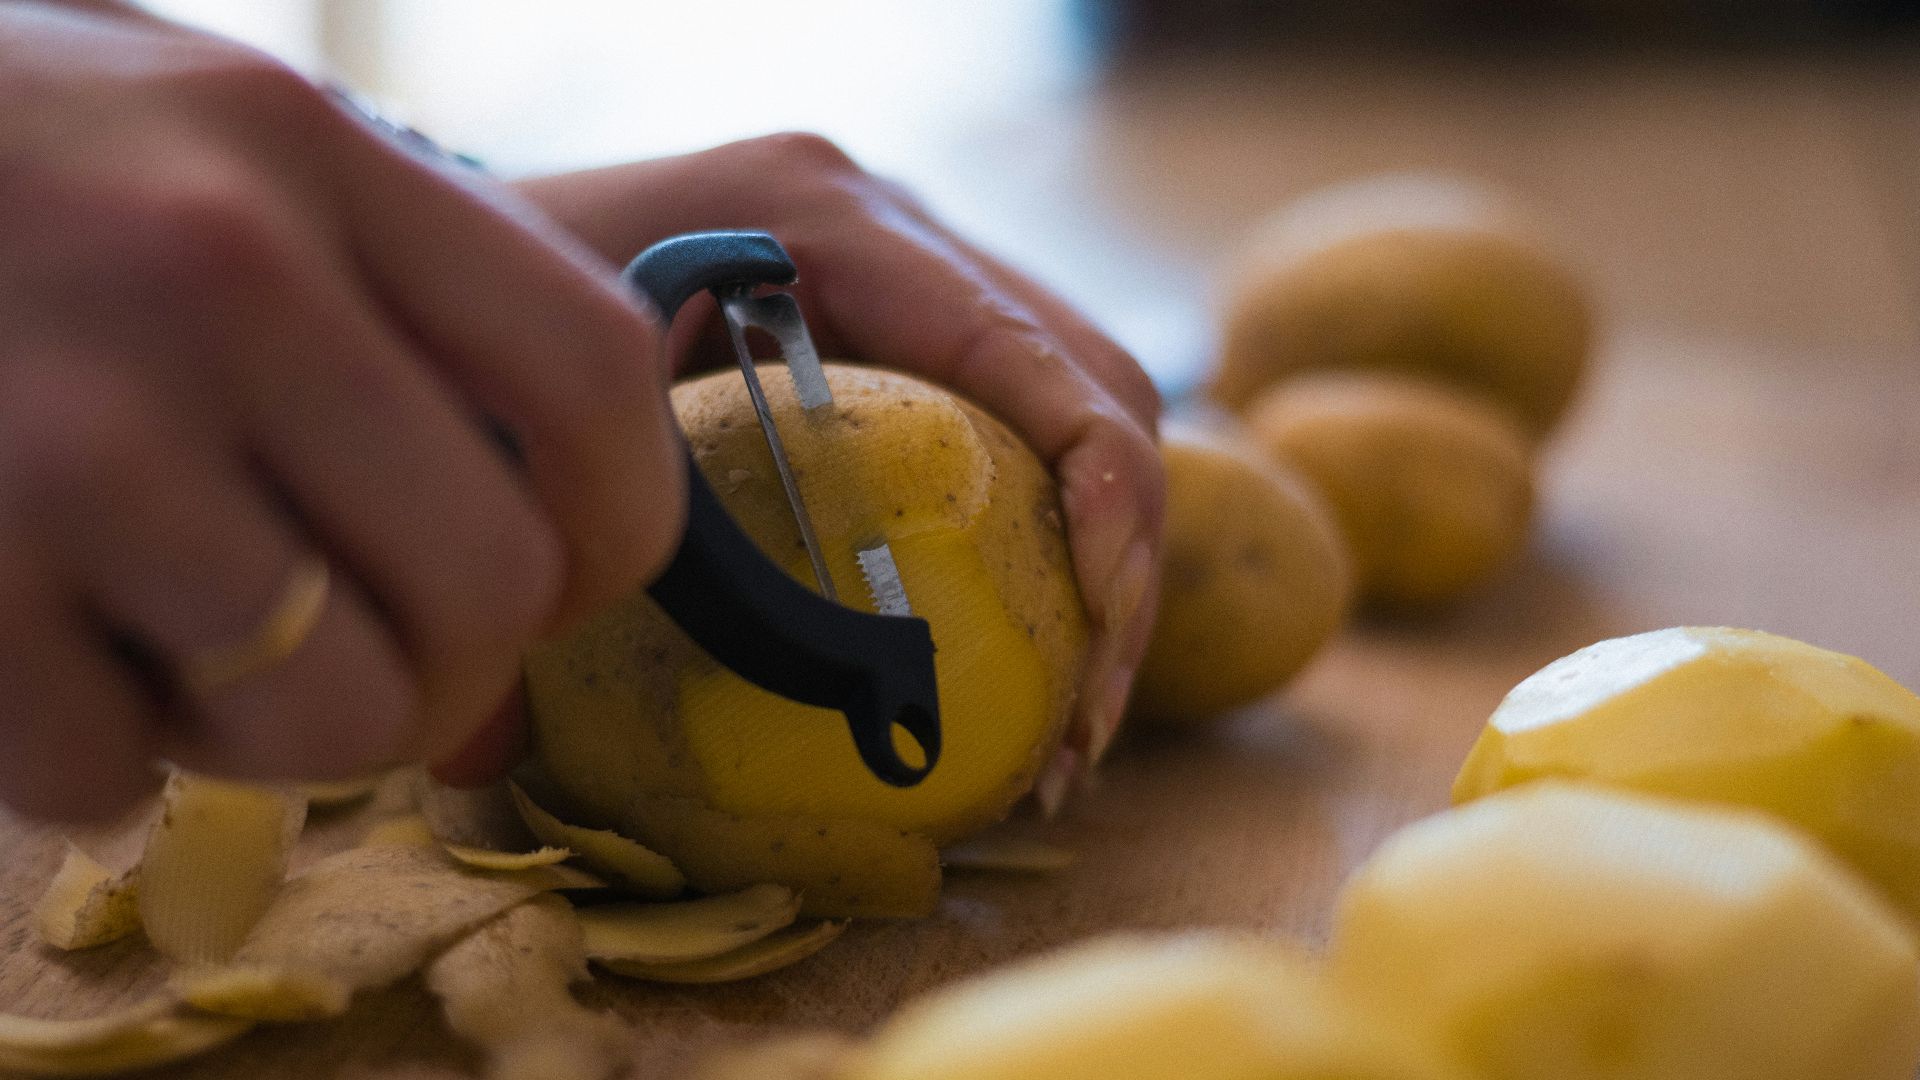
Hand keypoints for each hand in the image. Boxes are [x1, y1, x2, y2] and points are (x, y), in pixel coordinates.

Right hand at [0, 3, 682, 819]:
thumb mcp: (206, 178)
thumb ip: (386, 367)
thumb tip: (504, 687)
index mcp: (314, 154)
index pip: (592, 375)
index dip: (622, 523)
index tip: (565, 577)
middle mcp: (217, 270)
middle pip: (494, 578)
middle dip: (459, 669)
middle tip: (380, 660)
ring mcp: (69, 424)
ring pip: (333, 708)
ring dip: (291, 738)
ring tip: (205, 662)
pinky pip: (113, 771)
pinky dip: (101, 762)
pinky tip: (47, 659)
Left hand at [516, 133, 1165, 806]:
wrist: (467, 251)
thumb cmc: (481, 316)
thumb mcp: (515, 401)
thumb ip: (551, 525)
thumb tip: (503, 747)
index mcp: (822, 220)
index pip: (1025, 347)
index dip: (1103, 486)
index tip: (1101, 626)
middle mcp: (897, 233)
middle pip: (1095, 379)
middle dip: (1122, 562)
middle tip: (1081, 731)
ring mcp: (915, 278)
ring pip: (1081, 407)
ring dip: (1102, 569)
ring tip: (1065, 735)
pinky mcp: (912, 333)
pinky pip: (1024, 430)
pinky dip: (1046, 547)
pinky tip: (1020, 667)